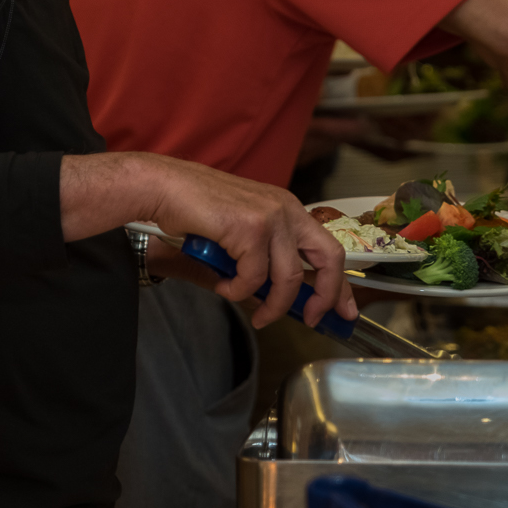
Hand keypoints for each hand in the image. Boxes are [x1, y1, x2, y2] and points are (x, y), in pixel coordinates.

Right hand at [137, 156, 355, 328]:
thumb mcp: (238, 238)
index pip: (328, 248)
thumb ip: (260, 267)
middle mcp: (286, 209)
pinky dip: (237, 291)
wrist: (163, 188)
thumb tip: (275, 302)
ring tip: (256, 313)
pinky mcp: (250, 228)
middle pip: (329, 258)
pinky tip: (224, 285)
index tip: (345, 309)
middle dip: (326, 295)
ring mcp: (270, 217)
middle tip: (312, 319)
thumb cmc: (194, 211)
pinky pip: (253, 278)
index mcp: (287, 209)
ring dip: (272, 305)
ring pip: (288, 278)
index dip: (340, 283)